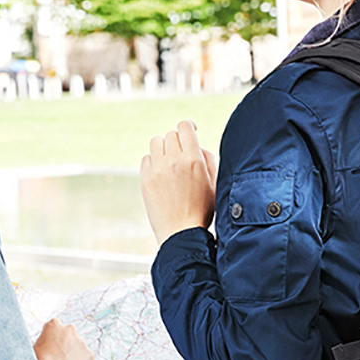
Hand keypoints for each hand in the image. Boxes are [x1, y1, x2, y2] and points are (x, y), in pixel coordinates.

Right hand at [34, 318, 92, 359]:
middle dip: (66, 343)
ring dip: (74, 353)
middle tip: (60, 357)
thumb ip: (45, 340)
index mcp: (54, 324)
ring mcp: (81, 341)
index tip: (53, 347)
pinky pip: (86, 358)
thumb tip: (47, 343)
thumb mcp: (35, 345)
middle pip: (69, 334)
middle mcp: (70, 329)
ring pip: (79, 346)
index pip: (56, 327)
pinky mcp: (89, 353)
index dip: (54, 339)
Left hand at [140, 119, 218, 247]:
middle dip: (178, 142)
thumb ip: (208, 158)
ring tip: (170, 162)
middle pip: (171, 134)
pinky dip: (153, 162)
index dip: (188, 127)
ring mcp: (157, 169)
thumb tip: (197, 144)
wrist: (181, 233)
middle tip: (182, 155)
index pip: (185, 126)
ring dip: (164, 148)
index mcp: (193, 159)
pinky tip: (161, 174)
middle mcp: (173, 160)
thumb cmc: (202, 210)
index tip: (190, 132)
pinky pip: (146, 158)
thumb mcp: (214, 183)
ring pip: (156, 142)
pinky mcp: (145, 178)